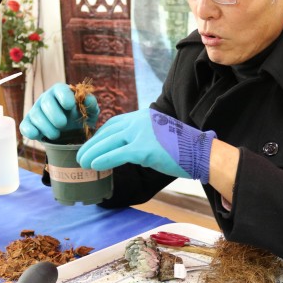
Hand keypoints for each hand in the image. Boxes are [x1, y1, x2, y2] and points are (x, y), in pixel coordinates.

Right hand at [19, 83, 98, 140]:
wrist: (71, 136)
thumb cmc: (80, 119)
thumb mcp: (90, 112)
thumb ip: (90, 104)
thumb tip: (87, 98)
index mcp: (61, 92)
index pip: (59, 89)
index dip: (64, 96)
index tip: (69, 106)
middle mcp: (47, 99)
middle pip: (46, 101)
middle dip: (54, 114)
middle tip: (63, 124)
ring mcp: (36, 111)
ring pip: (35, 115)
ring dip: (46, 126)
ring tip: (56, 135)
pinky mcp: (29, 124)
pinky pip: (25, 126)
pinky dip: (31, 131)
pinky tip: (39, 136)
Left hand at [76, 109, 215, 182]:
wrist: (202, 152)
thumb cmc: (184, 148)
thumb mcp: (161, 136)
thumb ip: (144, 138)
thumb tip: (130, 150)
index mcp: (144, 116)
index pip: (115, 123)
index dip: (100, 135)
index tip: (92, 145)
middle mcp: (140, 121)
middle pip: (108, 131)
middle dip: (92, 144)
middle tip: (80, 155)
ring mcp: (142, 133)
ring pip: (109, 142)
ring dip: (92, 153)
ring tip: (82, 162)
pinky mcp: (144, 148)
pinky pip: (117, 154)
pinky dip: (103, 160)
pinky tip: (94, 166)